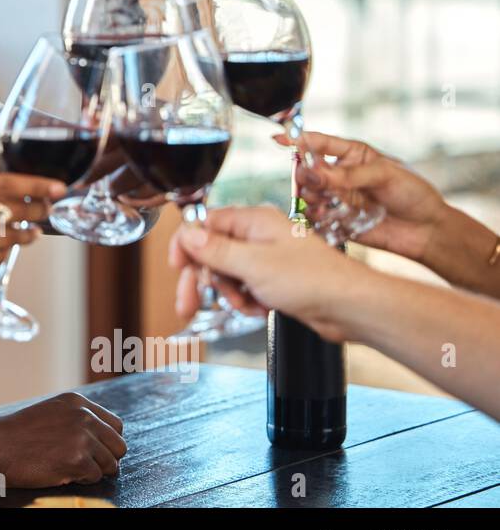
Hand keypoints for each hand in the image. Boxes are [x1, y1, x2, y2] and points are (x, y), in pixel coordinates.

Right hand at [0, 172, 65, 280]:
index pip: (6, 183)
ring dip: (26, 235)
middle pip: (12, 211)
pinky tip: (3, 246)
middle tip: (45, 210)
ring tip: (31, 232)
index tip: (59, 188)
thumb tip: (24, 193)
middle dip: (37, 211)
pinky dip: (6, 251)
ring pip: (9, 237)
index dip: (37, 186)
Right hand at [0, 392, 126, 486]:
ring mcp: (82, 438)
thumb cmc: (16, 433)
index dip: (107, 442)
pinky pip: (95, 477)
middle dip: (107, 459)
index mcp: (78, 403)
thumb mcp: (50, 412)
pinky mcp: (78, 460)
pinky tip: (63, 474)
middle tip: (87, 466)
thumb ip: (75, 419)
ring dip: (94, 471)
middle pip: (119, 445)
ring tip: (71, 469)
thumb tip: (101, 439)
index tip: (95, 451)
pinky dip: (82, 480)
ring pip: (111, 464)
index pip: (116, 425)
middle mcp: (84, 417)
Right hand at [168, 205, 367, 340]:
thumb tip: (187, 234)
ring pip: (228, 273)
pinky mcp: (276, 278)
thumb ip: (215, 249)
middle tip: (187, 304)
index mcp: (254, 221)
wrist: (350, 306)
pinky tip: (260, 308)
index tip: (178, 267)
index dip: (187, 245)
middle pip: (212, 252)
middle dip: (202, 280)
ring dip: (229, 293)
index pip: (205, 224)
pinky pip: (246, 287)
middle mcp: (259, 235)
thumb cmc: (314, 279)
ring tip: (245, 305)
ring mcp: (268, 256)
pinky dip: (247, 301)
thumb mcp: (253, 264)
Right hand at [276, 131, 446, 261]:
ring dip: (310, 196)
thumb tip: (318, 173)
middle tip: (314, 181)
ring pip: (307, 193)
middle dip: (305, 174)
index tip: (279, 139)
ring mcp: (337, 198)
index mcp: (352, 155)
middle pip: (307, 169)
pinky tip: (326, 216)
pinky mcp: (335, 220)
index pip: (319, 143)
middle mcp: (340, 175)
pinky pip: (314, 217)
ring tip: (324, 202)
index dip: (298, 140)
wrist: (426, 230)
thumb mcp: (386, 175)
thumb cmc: (413, 194)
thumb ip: (351, 175)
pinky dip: (315, 216)